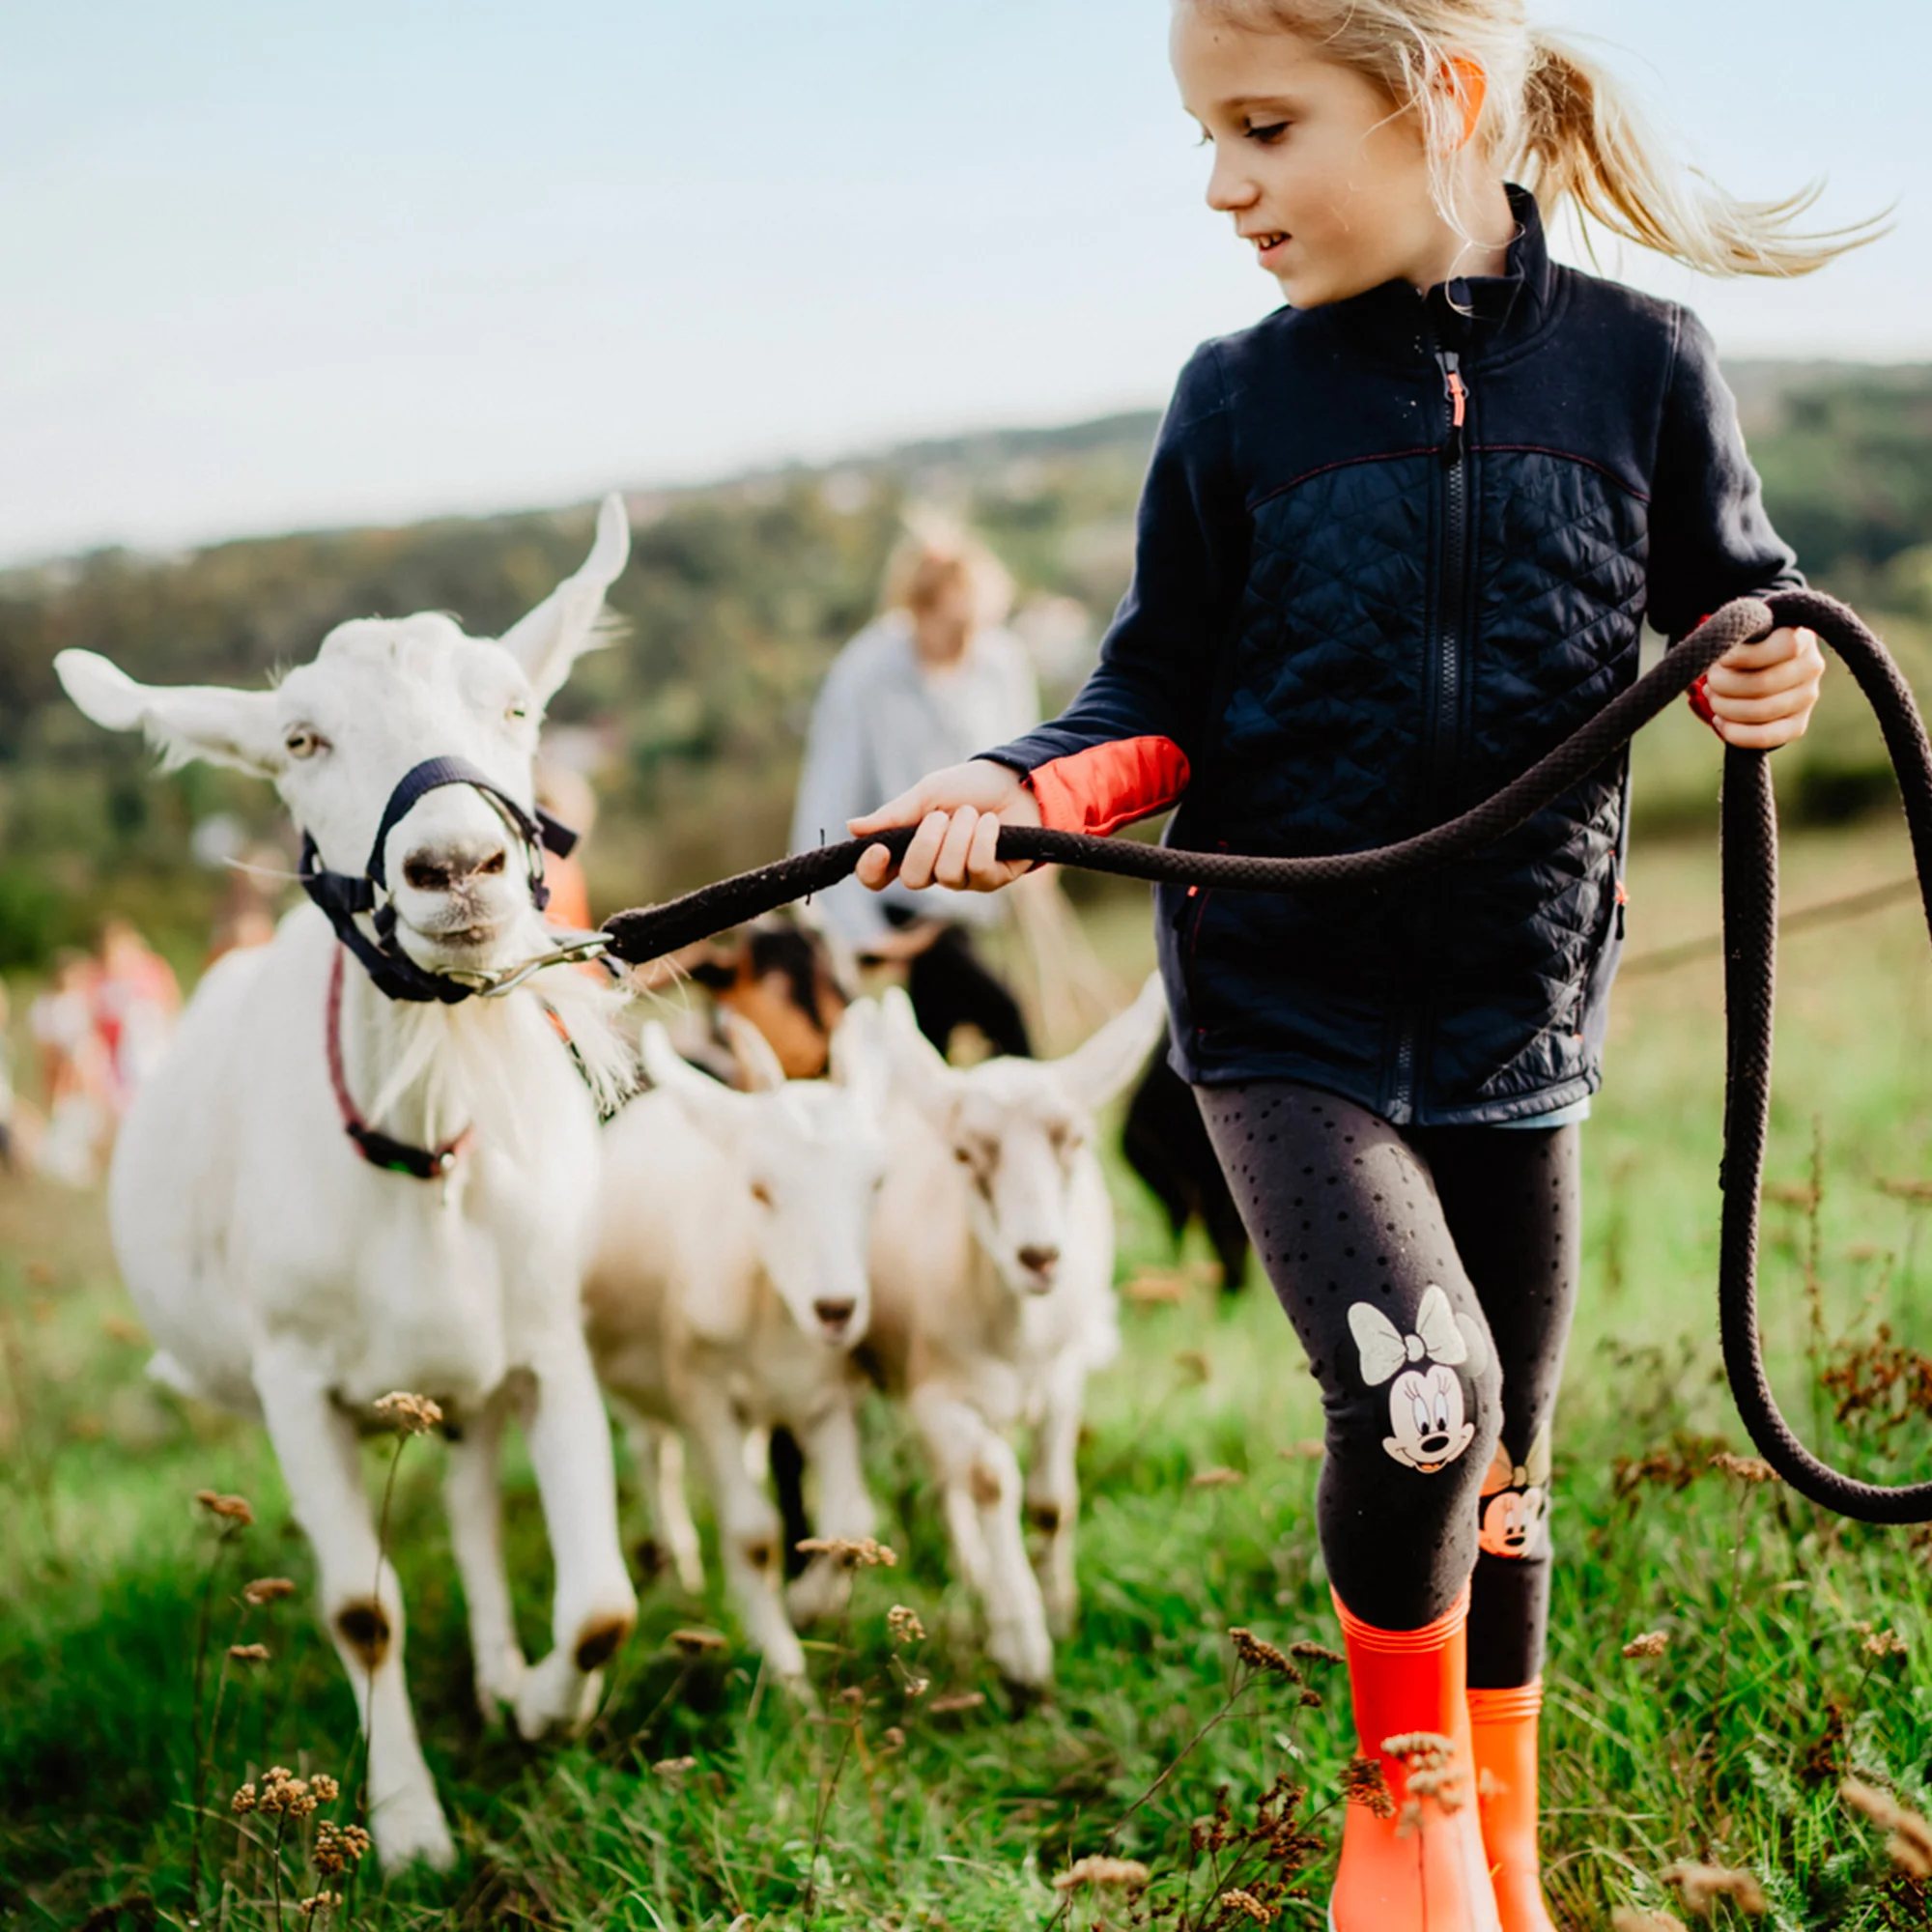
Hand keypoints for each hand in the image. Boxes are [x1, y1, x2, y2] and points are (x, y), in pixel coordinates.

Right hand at [849, 759, 1041, 894]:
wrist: (1017, 781)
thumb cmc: (970, 787)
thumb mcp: (928, 794)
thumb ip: (894, 814)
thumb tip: (852, 827)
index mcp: (909, 848)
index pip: (877, 878)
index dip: (871, 871)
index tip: (879, 849)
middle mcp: (932, 869)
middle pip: (913, 879)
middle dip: (927, 843)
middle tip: (943, 816)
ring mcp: (962, 878)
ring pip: (947, 874)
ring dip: (961, 835)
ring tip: (972, 813)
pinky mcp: (991, 879)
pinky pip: (977, 869)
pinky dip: (983, 840)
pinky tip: (992, 824)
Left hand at [1699, 625, 1825, 748]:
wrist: (1755, 668)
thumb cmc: (1743, 645)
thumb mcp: (1743, 633)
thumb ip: (1739, 635)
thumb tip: (1724, 657)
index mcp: (1801, 637)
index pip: (1785, 648)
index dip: (1744, 656)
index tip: (1722, 658)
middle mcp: (1812, 667)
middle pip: (1762, 683)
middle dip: (1723, 684)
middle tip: (1710, 681)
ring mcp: (1808, 697)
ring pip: (1760, 710)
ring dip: (1724, 706)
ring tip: (1712, 696)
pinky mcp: (1798, 724)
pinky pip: (1765, 737)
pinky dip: (1734, 733)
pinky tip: (1720, 721)